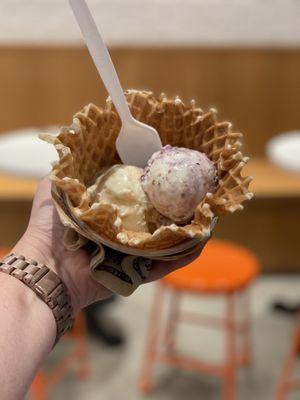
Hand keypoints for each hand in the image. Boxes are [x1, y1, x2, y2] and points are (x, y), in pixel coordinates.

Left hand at [14, 177, 200, 313]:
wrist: (46, 267)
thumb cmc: (49, 227)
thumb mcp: (53, 190)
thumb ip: (64, 172)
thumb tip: (71, 144)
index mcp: (108, 213)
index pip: (137, 197)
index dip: (154, 186)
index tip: (171, 171)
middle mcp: (122, 232)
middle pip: (155, 219)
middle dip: (176, 208)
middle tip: (196, 193)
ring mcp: (131, 254)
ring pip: (165, 242)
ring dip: (185, 230)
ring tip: (205, 215)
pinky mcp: (136, 274)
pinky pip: (164, 265)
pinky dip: (182, 256)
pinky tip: (200, 241)